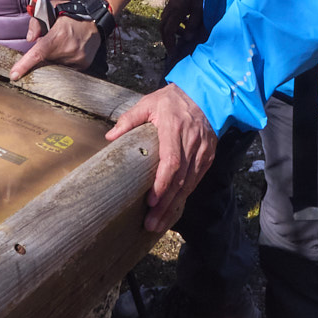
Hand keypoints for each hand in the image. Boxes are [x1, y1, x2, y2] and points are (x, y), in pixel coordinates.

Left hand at [10, 14, 102, 80]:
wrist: (96, 19)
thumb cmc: (71, 14)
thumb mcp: (51, 10)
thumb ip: (36, 22)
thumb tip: (30, 39)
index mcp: (57, 36)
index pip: (37, 54)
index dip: (24, 65)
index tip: (14, 75)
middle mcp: (68, 49)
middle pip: (45, 61)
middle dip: (43, 55)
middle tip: (51, 44)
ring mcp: (77, 58)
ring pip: (56, 66)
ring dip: (54, 58)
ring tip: (62, 45)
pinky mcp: (84, 64)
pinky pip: (67, 68)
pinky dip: (64, 61)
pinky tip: (69, 51)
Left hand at [104, 82, 216, 231]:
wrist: (205, 94)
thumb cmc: (172, 100)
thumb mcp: (148, 103)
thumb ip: (129, 119)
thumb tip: (110, 137)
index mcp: (174, 128)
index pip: (171, 161)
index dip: (162, 184)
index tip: (151, 201)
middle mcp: (191, 142)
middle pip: (180, 179)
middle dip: (166, 205)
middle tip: (151, 224)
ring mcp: (202, 151)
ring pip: (190, 184)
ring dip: (174, 206)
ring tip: (159, 223)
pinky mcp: (208, 156)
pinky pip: (196, 181)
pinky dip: (184, 196)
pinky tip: (173, 209)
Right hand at [160, 0, 205, 63]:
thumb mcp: (200, 8)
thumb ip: (193, 23)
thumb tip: (187, 38)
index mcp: (176, 11)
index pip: (168, 31)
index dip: (170, 43)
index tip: (173, 53)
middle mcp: (171, 8)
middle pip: (163, 27)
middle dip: (166, 38)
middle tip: (173, 47)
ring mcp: (171, 3)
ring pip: (165, 20)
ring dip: (170, 30)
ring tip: (182, 34)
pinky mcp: (174, 0)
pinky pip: (169, 14)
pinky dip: (174, 22)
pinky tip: (184, 22)